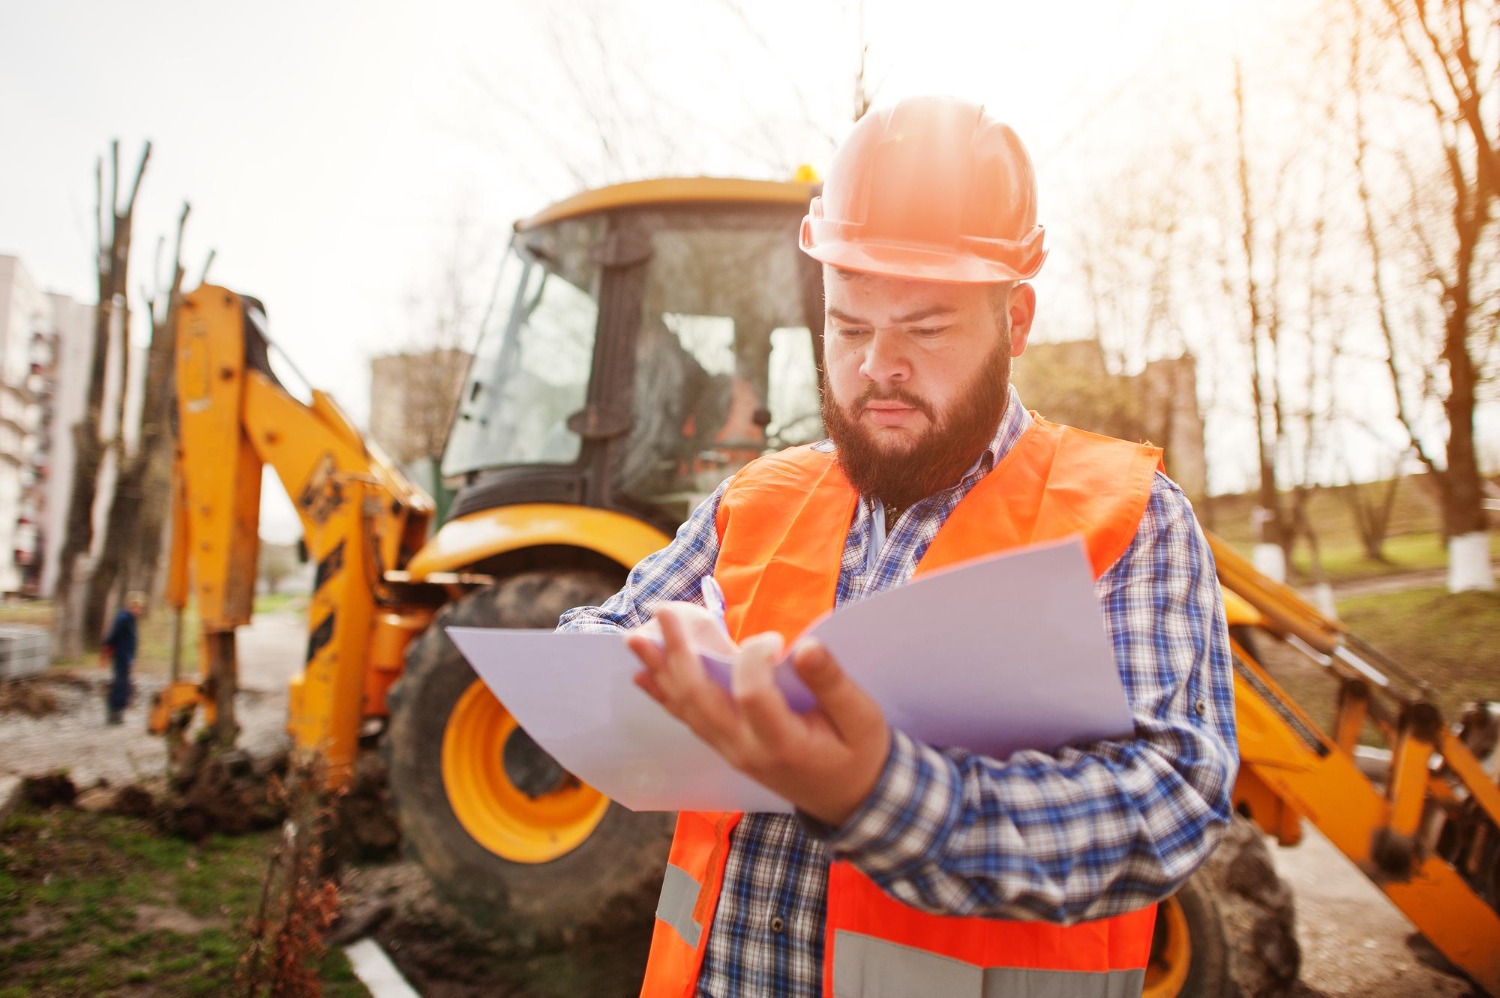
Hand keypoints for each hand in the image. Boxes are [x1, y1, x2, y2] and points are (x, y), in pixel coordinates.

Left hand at [625, 603, 891, 825]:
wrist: (851, 800)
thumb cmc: (860, 754)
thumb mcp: (862, 719)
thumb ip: (833, 684)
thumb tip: (805, 646)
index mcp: (783, 744)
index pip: (752, 695)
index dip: (756, 659)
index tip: (777, 639)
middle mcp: (746, 750)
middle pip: (702, 700)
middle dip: (679, 653)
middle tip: (662, 611)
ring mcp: (731, 751)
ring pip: (688, 709)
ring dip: (661, 671)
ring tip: (635, 638)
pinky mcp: (727, 747)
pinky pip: (690, 720)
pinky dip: (665, 696)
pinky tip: (643, 675)